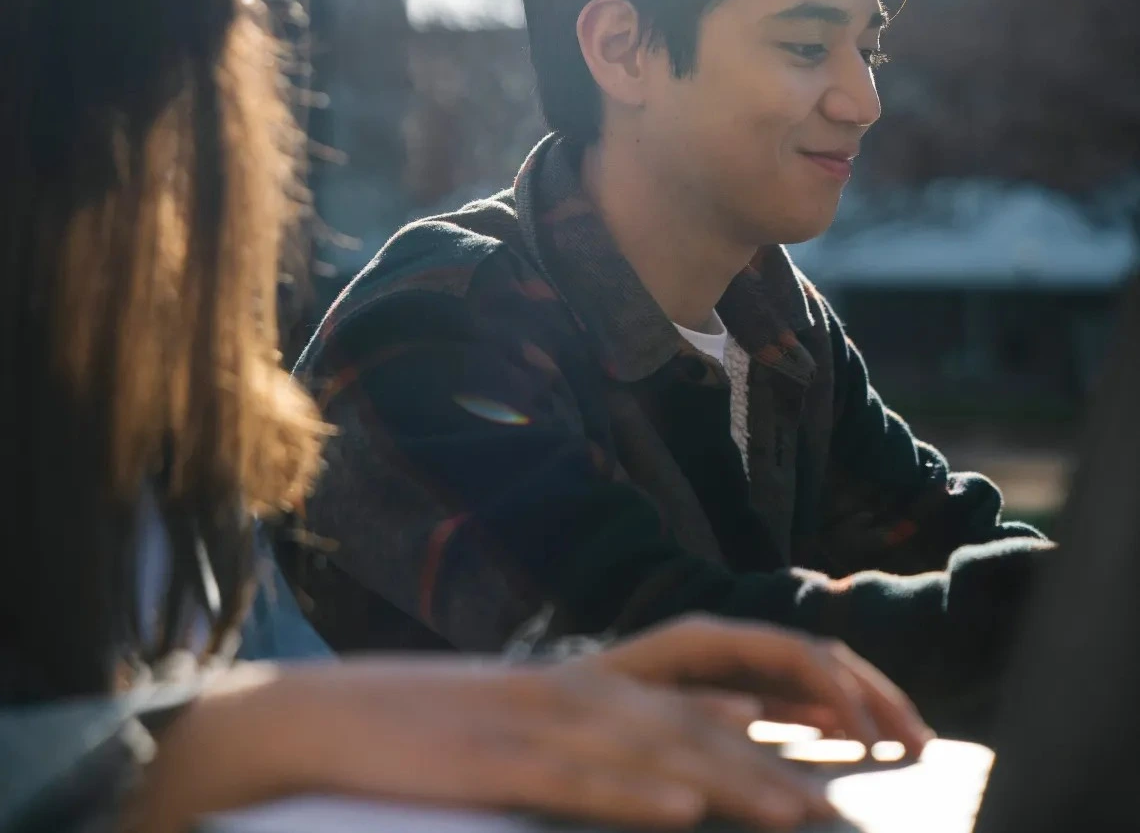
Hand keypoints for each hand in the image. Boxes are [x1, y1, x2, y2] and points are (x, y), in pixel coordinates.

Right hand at [136, 655, 836, 831]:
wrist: (326, 716)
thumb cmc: (429, 727)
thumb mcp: (529, 719)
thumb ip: (615, 722)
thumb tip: (713, 732)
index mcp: (581, 679)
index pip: (696, 692)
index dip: (771, 719)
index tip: (831, 755)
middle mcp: (569, 689)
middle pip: (689, 726)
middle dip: (771, 767)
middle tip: (840, 809)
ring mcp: (531, 722)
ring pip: (646, 752)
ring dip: (727, 782)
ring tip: (799, 812)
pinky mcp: (491, 761)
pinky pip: (573, 781)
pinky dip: (631, 794)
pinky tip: (680, 810)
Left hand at [591, 615, 932, 752]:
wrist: (542, 704)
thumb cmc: (581, 702)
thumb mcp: (631, 706)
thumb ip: (691, 705)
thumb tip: (755, 715)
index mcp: (708, 637)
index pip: (797, 654)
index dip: (842, 694)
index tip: (872, 744)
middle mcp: (726, 641)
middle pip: (819, 657)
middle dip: (873, 696)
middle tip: (920, 744)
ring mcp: (731, 661)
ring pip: (814, 674)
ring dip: (862, 704)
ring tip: (905, 745)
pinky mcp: (728, 686)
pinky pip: (791, 695)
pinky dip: (830, 715)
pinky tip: (852, 743)